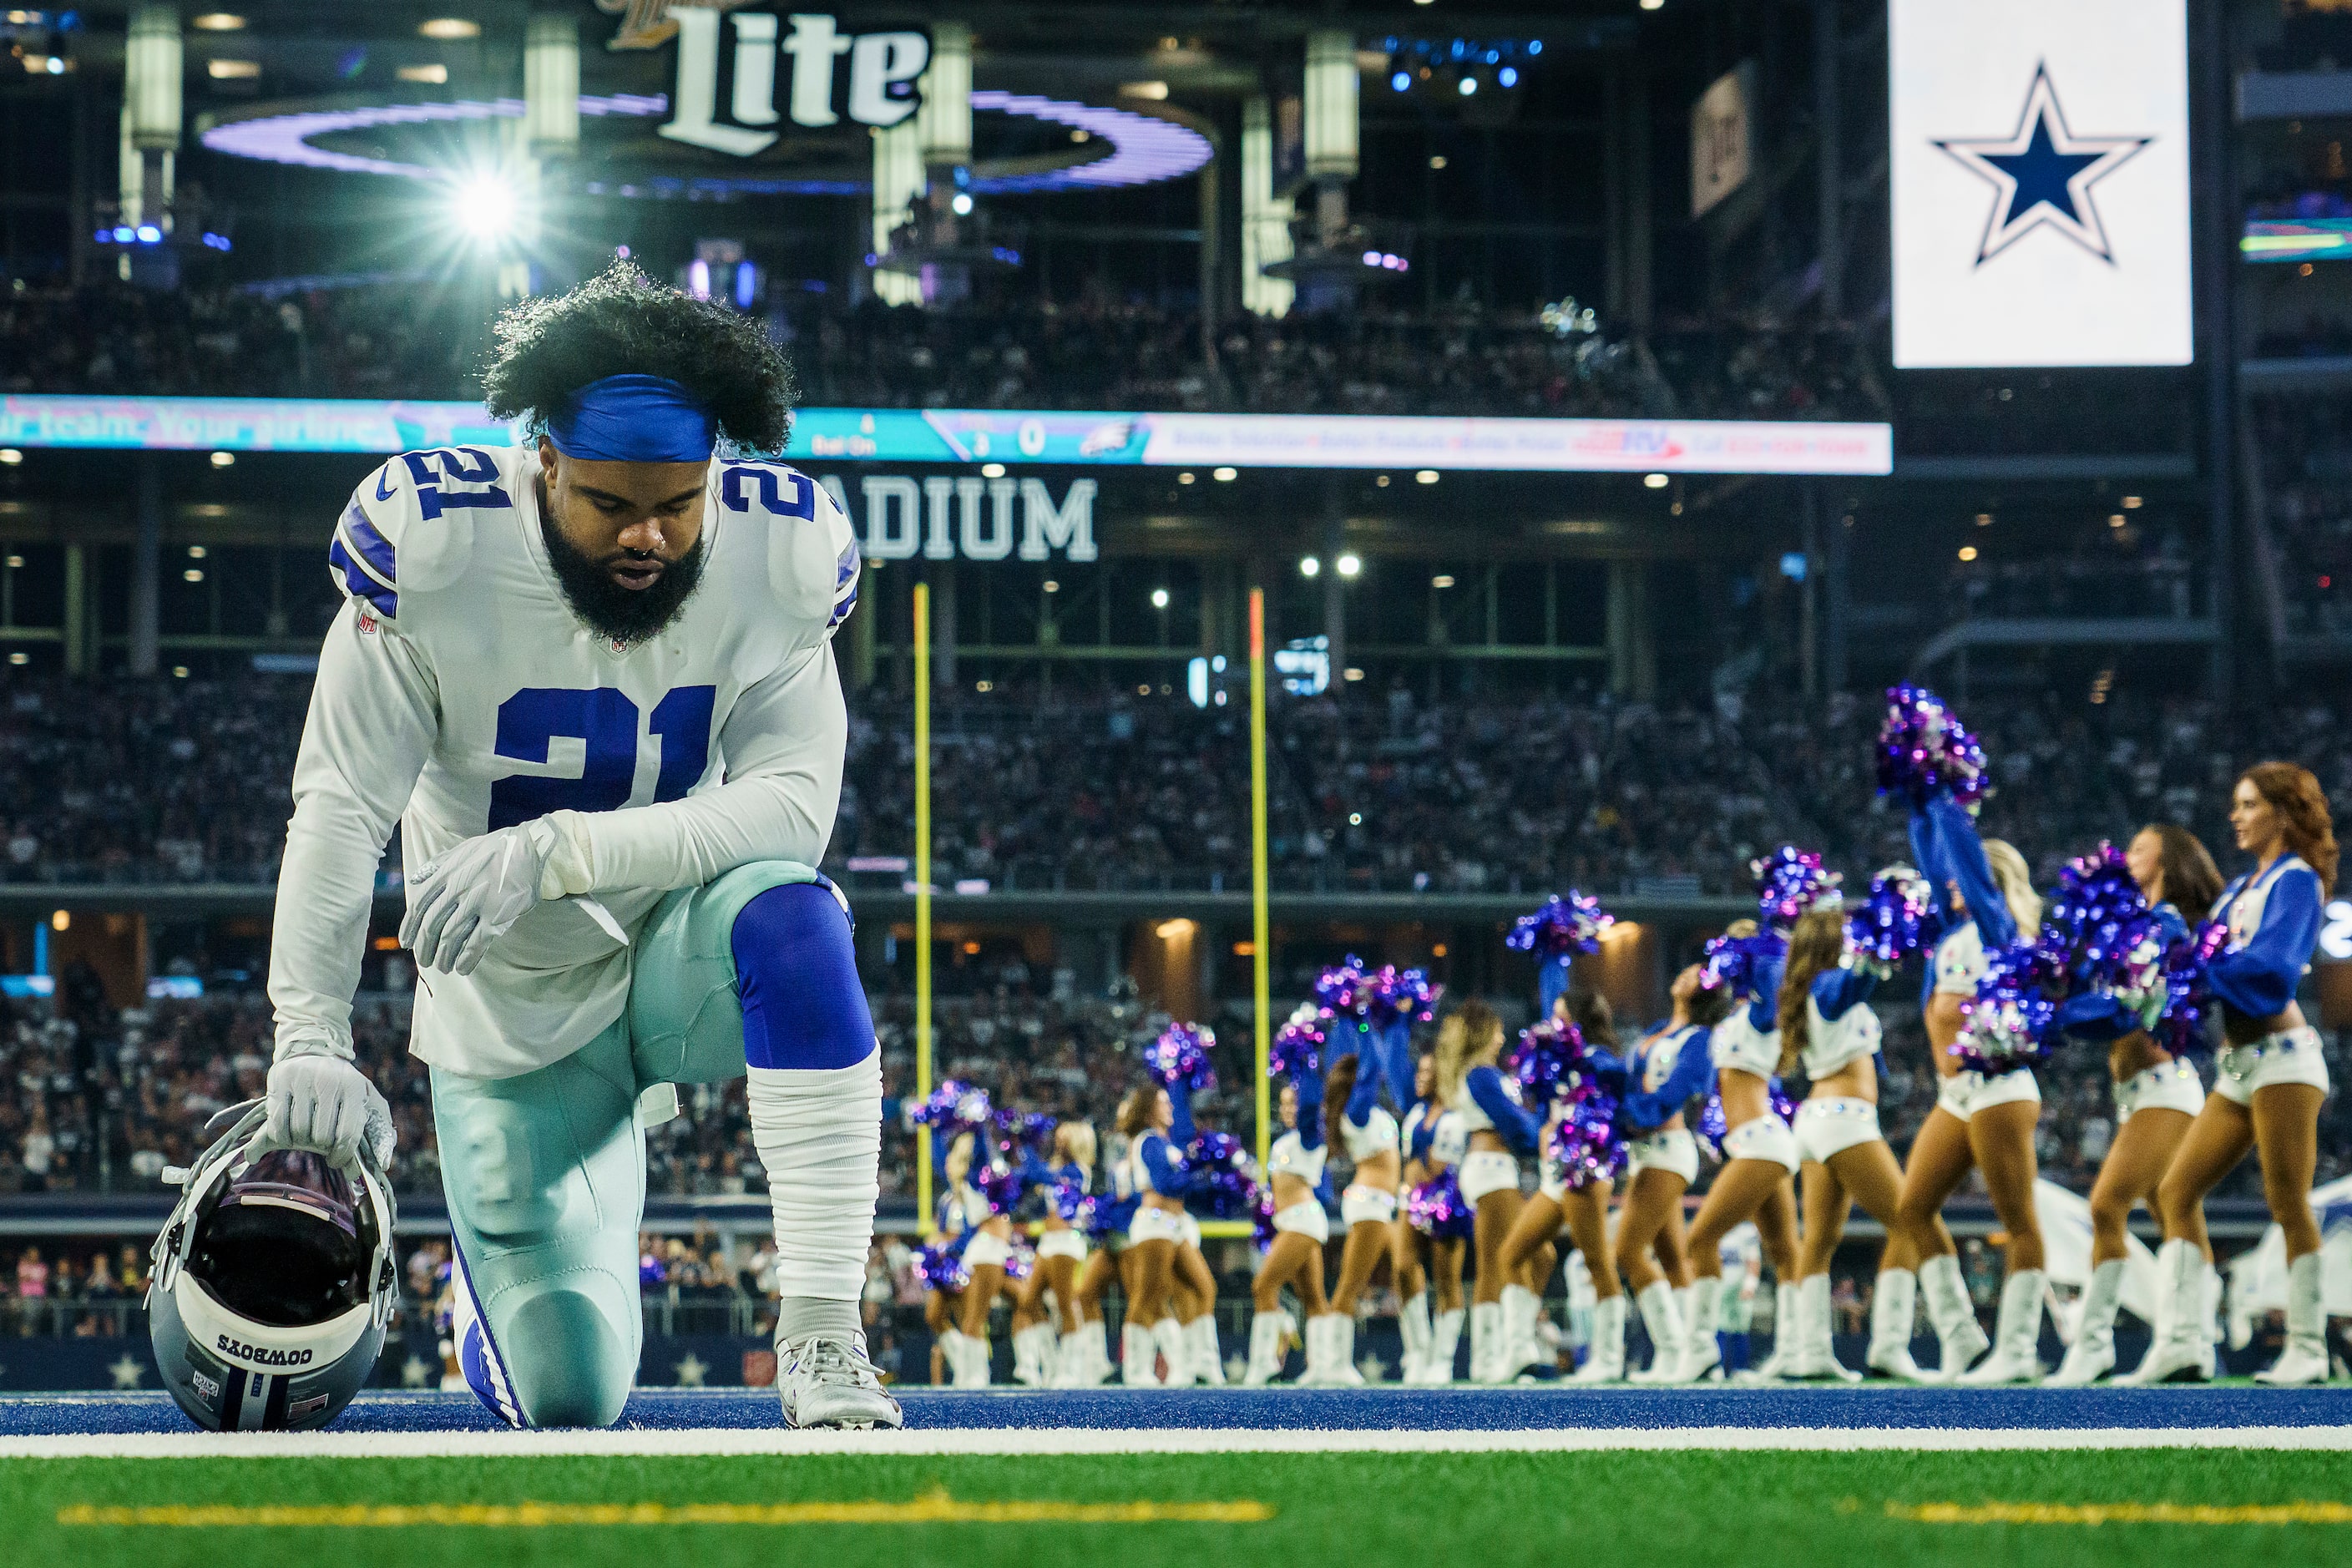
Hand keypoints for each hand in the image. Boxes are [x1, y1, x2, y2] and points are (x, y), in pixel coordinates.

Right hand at [254, 1053, 395, 1171]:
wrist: (315, 1052)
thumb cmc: (344, 1087)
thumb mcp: (367, 1101)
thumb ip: (379, 1131)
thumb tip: (384, 1165)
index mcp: (354, 1089)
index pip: (348, 1135)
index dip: (341, 1156)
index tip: (336, 1161)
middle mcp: (330, 1081)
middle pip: (321, 1137)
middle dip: (320, 1146)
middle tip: (319, 1142)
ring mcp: (304, 1079)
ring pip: (299, 1131)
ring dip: (299, 1141)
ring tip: (305, 1134)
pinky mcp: (282, 1080)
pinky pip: (278, 1122)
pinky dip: (281, 1135)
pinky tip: (288, 1132)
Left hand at [401, 821, 553, 974]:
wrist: (533, 849)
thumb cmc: (499, 849)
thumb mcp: (463, 849)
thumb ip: (437, 863)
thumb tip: (414, 879)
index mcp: (447, 873)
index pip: (419, 905)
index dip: (410, 927)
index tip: (407, 942)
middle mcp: (459, 889)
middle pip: (432, 925)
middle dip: (425, 947)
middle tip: (424, 960)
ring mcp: (478, 903)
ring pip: (452, 937)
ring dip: (444, 956)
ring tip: (442, 967)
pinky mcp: (497, 915)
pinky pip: (477, 943)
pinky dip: (467, 958)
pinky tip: (462, 968)